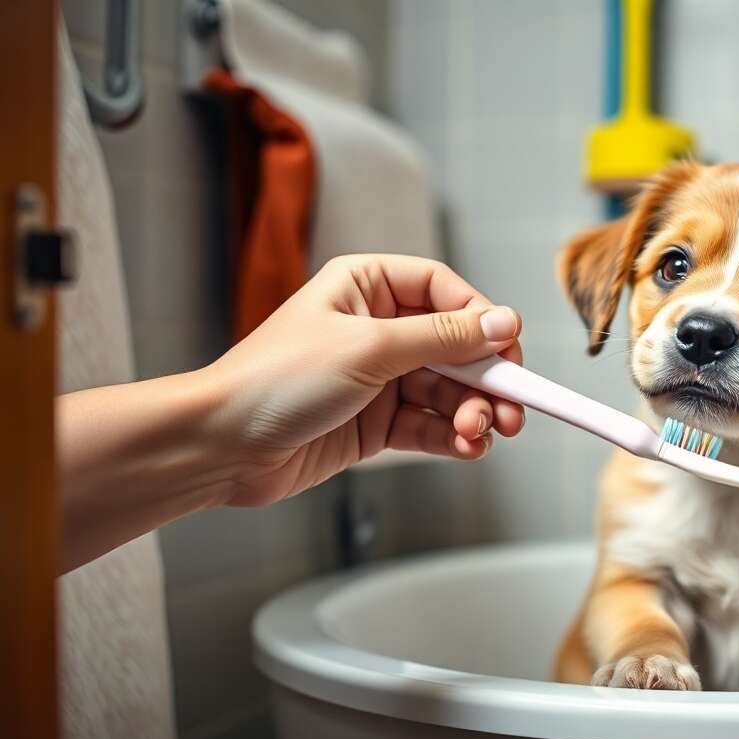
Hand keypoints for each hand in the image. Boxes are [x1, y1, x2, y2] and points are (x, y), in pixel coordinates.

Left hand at [205, 254, 524, 505]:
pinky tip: (466, 448)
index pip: (445, 291)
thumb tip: (503, 323)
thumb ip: (442, 338)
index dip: (483, 319)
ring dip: (473, 414)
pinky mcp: (376, 424)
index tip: (511, 349)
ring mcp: (378, 379)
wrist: (222, 447)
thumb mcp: (369, 348)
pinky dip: (454, 438)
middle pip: (457, 347)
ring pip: (450, 392)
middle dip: (488, 380)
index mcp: (366, 287)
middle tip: (514, 408)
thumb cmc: (275, 379)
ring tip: (479, 434)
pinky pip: (431, 425)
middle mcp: (376, 329)